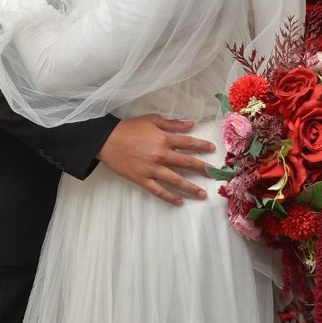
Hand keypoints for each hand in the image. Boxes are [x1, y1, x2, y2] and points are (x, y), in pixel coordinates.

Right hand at [98, 116, 215, 205]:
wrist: (106, 140)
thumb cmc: (128, 128)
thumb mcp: (151, 120)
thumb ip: (172, 124)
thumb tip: (190, 125)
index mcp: (164, 139)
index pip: (189, 143)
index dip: (202, 146)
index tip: (212, 150)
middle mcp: (161, 155)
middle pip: (187, 163)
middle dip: (203, 169)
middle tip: (215, 175)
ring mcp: (152, 169)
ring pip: (176, 180)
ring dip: (191, 188)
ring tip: (202, 195)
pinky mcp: (142, 179)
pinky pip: (158, 191)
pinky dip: (169, 197)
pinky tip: (178, 202)